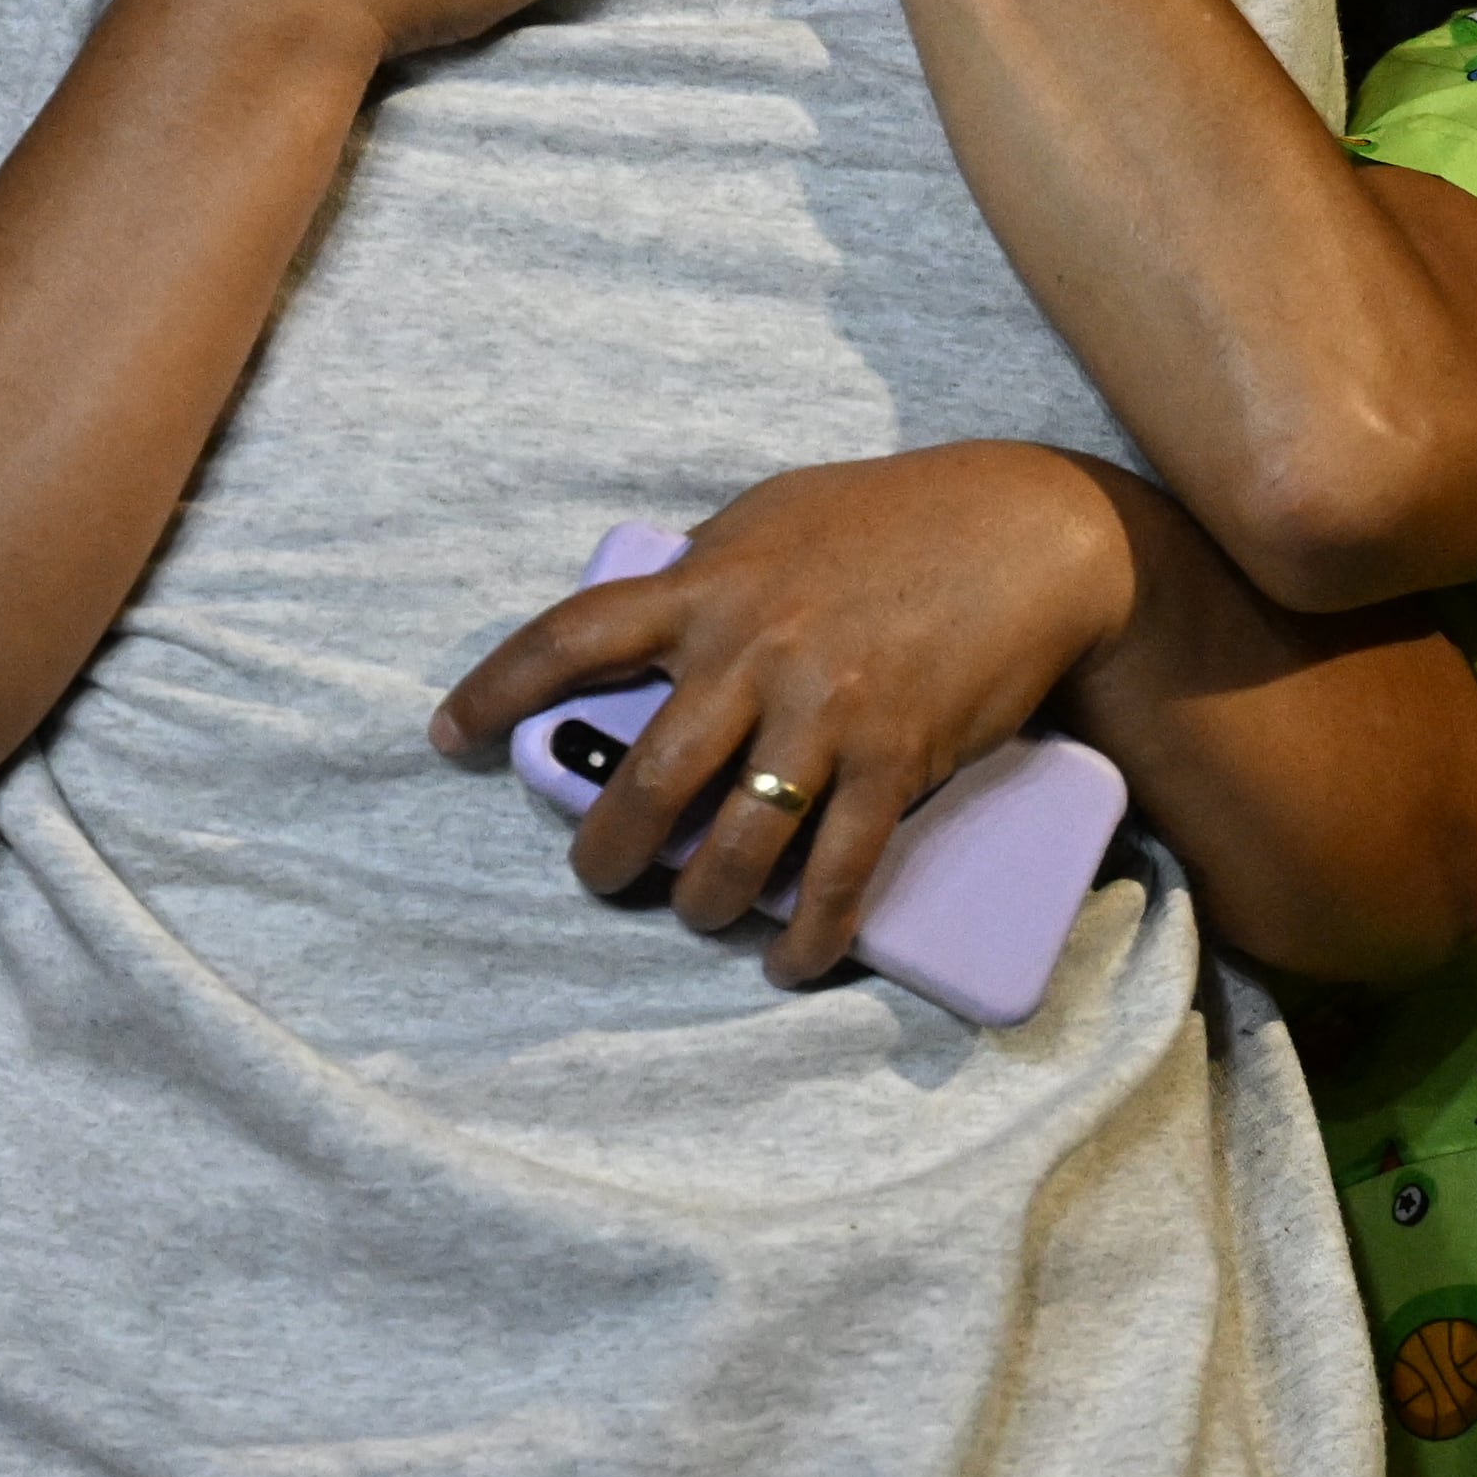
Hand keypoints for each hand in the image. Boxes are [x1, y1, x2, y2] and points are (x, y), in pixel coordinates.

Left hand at [429, 443, 1142, 986]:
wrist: (1030, 532)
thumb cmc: (892, 515)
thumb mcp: (775, 516)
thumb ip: (707, 571)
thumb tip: (646, 622)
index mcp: (709, 582)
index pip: (571, 636)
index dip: (496, 691)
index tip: (447, 738)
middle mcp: (755, 650)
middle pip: (648, 775)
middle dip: (607, 847)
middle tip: (597, 876)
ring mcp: (827, 711)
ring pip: (733, 840)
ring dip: (698, 899)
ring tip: (691, 913)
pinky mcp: (897, 760)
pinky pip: (836, 871)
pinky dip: (806, 932)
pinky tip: (787, 960)